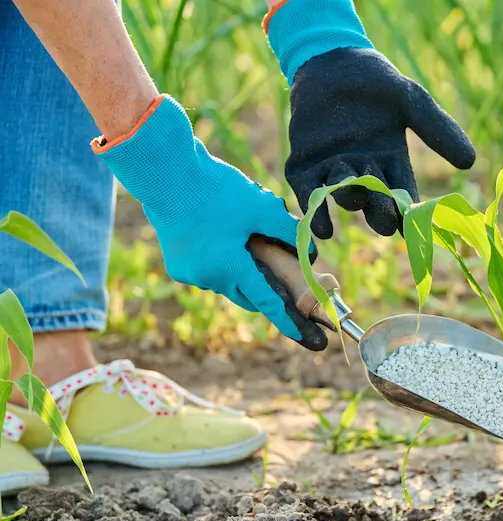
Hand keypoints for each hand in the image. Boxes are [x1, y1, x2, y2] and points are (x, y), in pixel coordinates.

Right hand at [93, 94, 328, 350]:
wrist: (164, 173)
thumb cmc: (216, 189)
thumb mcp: (262, 207)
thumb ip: (289, 233)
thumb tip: (308, 253)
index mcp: (230, 269)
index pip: (268, 301)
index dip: (289, 319)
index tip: (305, 336)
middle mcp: (208, 278)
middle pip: (249, 294)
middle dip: (267, 289)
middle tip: (283, 280)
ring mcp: (188, 274)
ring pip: (228, 281)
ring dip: (243, 271)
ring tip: (251, 245)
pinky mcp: (177, 264)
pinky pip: (209, 272)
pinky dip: (223, 263)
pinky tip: (227, 238)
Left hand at [264, 0, 475, 237]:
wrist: (331, 59)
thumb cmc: (375, 80)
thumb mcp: (411, 101)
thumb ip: (437, 130)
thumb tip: (471, 161)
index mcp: (392, 161)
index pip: (403, 194)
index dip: (408, 215)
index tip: (414, 232)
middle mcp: (365, 171)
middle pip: (375, 203)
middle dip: (379, 213)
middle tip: (384, 221)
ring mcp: (334, 169)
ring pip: (343, 195)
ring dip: (349, 199)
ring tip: (352, 196)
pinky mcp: (304, 165)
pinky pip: (309, 193)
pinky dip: (315, 212)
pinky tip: (321, 229)